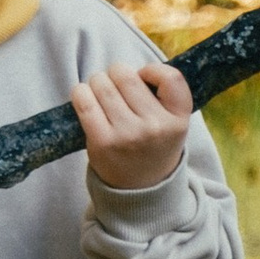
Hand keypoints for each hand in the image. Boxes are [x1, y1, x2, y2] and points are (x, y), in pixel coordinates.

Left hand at [72, 58, 192, 192]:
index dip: (152, 70)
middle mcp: (155, 127)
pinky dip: (80, 92)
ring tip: (102, 93)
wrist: (141, 188)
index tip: (144, 77)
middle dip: (117, 74)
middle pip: (127, 77)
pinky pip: (84, 101)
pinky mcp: (102, 141)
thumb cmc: (153, 145)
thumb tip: (126, 69)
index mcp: (179, 119)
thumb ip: (163, 95)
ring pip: (103, 84)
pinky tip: (85, 96)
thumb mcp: (173, 123)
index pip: (171, 78)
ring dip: (98, 82)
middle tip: (116, 86)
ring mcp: (127, 135)